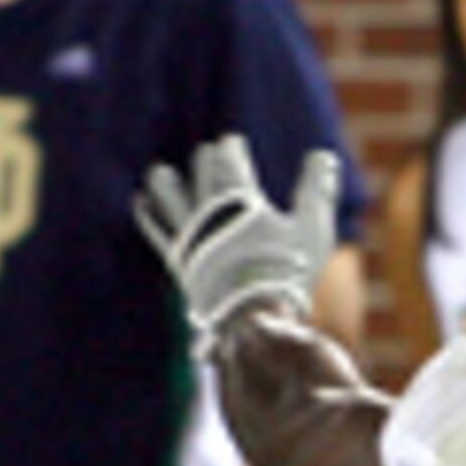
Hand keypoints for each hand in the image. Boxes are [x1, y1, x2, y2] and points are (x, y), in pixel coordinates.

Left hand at [135, 136, 340, 344]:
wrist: (254, 321)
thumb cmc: (288, 273)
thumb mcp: (312, 229)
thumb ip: (316, 189)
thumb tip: (323, 154)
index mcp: (239, 198)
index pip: (228, 156)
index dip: (232, 147)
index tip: (234, 145)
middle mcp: (207, 210)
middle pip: (201, 167)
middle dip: (209, 160)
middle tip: (214, 161)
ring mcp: (188, 234)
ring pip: (165, 190)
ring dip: (166, 180)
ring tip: (164, 176)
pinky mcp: (177, 257)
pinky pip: (153, 228)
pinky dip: (147, 212)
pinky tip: (143, 202)